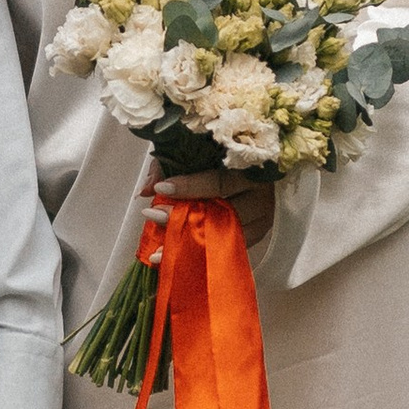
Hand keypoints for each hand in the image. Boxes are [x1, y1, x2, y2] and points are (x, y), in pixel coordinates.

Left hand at [151, 166, 273, 254]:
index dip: (190, 187)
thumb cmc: (223, 155)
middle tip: (153, 217)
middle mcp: (261, 197)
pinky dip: (202, 251)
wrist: (257, 167)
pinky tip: (176, 256)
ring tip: (158, 250)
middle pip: (222, 214)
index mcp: (252, 169)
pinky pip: (229, 248)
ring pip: (226, 237)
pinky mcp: (257, 235)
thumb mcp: (198, 152)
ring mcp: (262, 220)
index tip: (161, 189)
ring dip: (190, 243)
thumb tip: (146, 189)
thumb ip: (171, 164)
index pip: (220, 182)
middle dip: (185, 218)